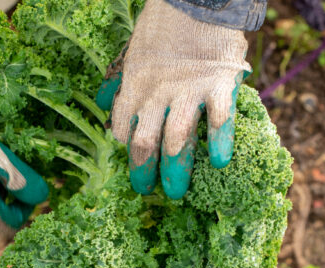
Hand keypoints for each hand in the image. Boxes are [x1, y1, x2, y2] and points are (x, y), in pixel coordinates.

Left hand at [96, 0, 250, 198]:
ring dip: (176, 169)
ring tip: (176, 191)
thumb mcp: (132, 53)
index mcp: (134, 86)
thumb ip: (122, 81)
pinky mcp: (218, 86)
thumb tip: (104, 102)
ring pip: (177, 140)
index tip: (133, 165)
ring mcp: (188, 93)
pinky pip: (219, 121)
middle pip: (145, 143)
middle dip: (143, 171)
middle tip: (146, 190)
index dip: (126, 152)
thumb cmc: (162, 26)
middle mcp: (156, 95)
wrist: (194, 2)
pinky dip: (219, 143)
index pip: (123, 129)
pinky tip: (220, 163)